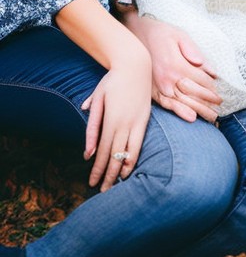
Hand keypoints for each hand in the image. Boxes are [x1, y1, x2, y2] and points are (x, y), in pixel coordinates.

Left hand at [81, 49, 150, 191]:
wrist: (135, 65)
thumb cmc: (112, 81)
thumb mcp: (97, 101)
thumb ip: (92, 128)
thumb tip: (87, 153)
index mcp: (112, 120)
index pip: (103, 152)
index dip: (97, 169)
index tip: (92, 183)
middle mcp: (127, 123)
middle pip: (116, 156)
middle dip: (109, 175)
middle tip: (103, 191)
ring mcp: (139, 121)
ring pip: (131, 152)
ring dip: (123, 169)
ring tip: (117, 183)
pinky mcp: (146, 118)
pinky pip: (140, 142)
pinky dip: (134, 157)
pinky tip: (130, 166)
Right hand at [133, 16, 220, 121]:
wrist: (132, 36)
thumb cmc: (159, 33)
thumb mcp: (179, 35)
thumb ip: (194, 52)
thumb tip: (211, 70)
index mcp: (177, 64)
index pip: (202, 81)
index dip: (213, 89)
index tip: (220, 95)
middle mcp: (168, 78)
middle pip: (194, 94)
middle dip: (209, 102)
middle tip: (220, 109)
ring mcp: (159, 87)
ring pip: (183, 102)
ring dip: (199, 110)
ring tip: (211, 118)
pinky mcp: (151, 91)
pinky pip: (167, 104)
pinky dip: (180, 112)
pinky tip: (191, 118)